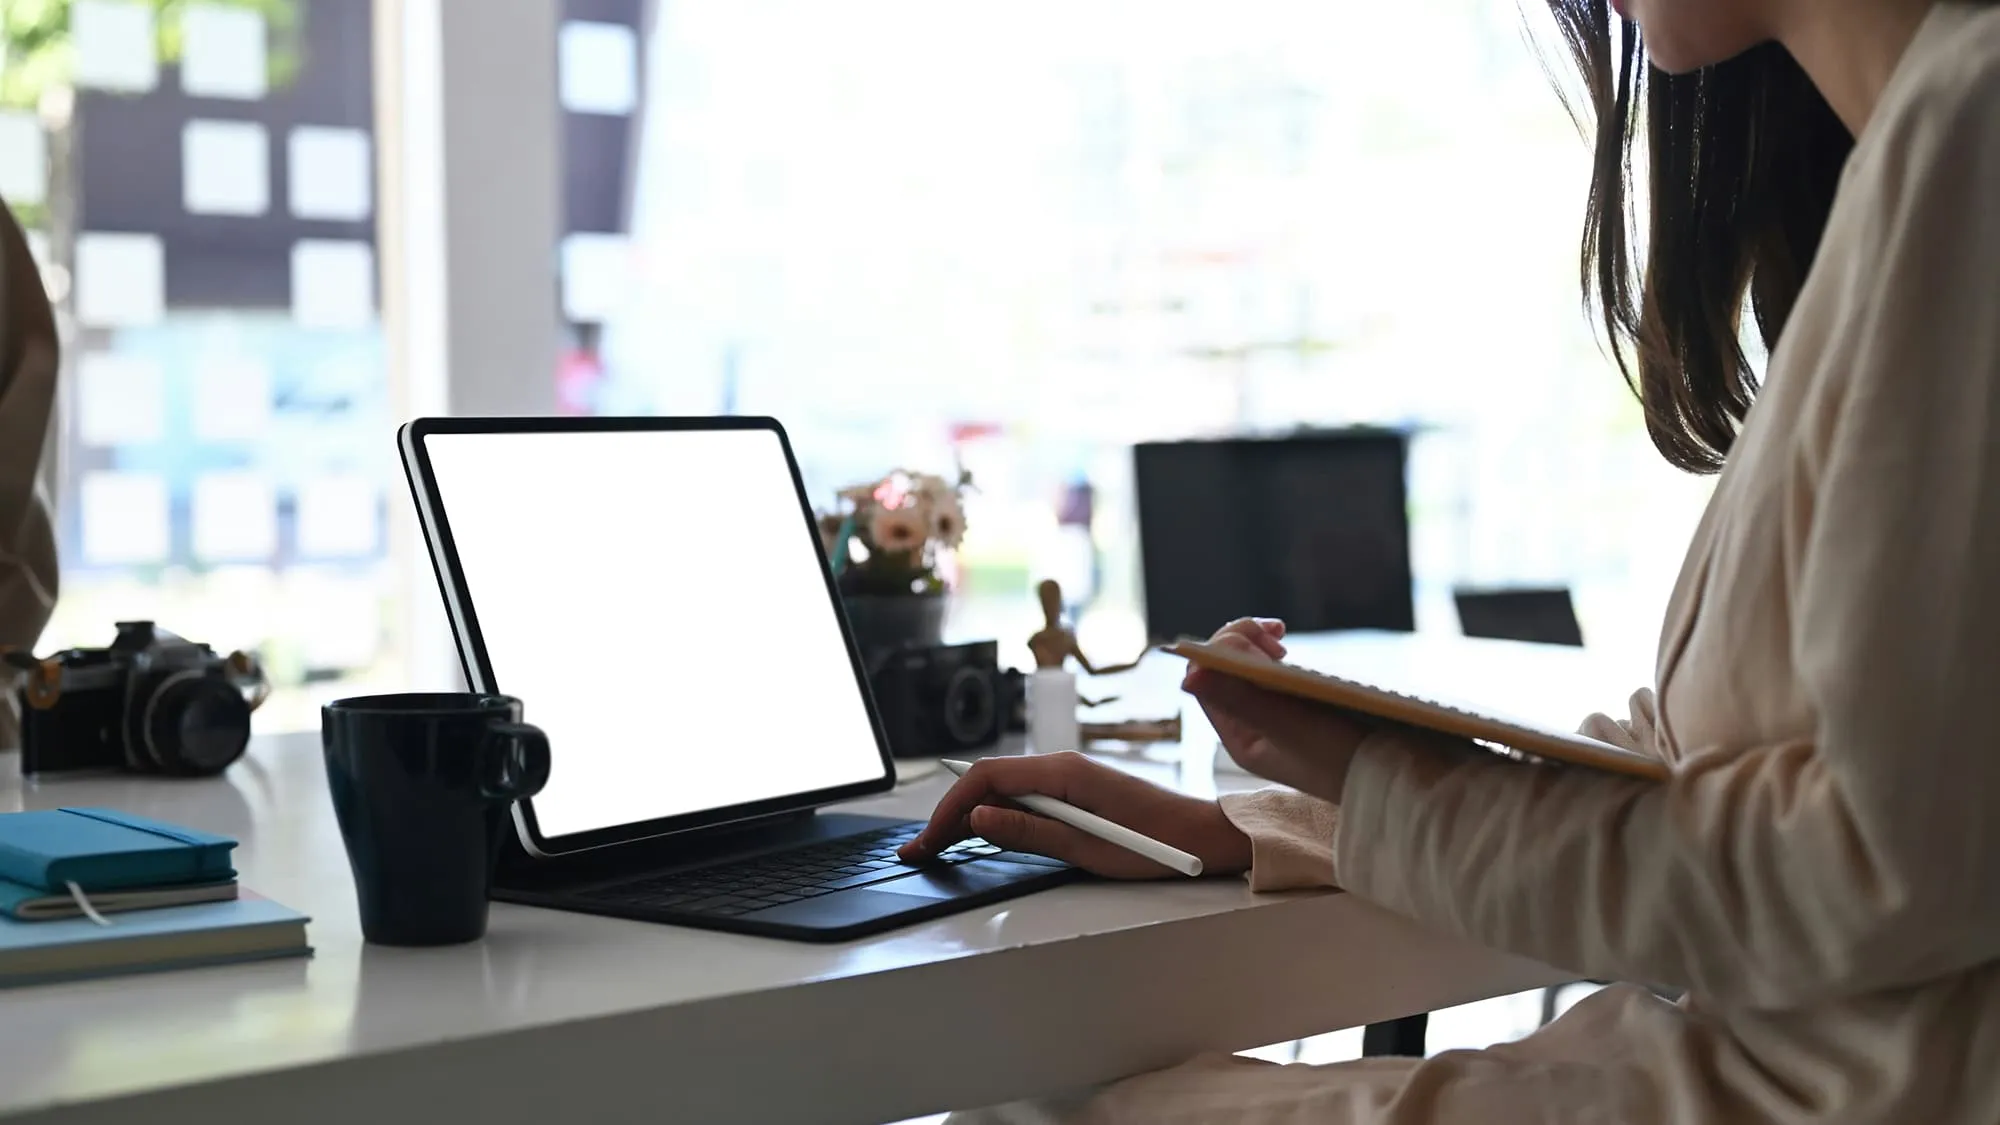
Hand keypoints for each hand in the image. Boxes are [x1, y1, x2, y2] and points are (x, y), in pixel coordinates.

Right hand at [896, 752, 1252, 879]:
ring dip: (970, 817)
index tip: (929, 840)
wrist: (1203, 837)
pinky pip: (1025, 797)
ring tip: (940, 847)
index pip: (987, 778)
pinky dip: (998, 816)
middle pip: (988, 782)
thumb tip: (978, 820)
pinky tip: (984, 837)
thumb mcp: (1087, 848)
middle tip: (920, 849)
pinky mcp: (1076, 791)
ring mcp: (1068, 777)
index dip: (950, 808)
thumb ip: (1030, 832)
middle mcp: (1062, 766)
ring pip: (1003, 790)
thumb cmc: (1156, 845)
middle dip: (950, 815)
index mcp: (1063, 772)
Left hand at [1182, 618, 1371, 802]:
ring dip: (1256, 646)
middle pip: (1222, 670)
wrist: (1396, 776)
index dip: (1222, 648)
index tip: (1258, 638)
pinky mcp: (1298, 709)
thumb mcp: (1288, 726)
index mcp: (1239, 738)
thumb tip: (1189, 676)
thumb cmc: (1343, 758)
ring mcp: (1274, 718)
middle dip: (1240, 642)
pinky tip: (1288, 655)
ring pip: (1245, 667)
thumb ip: (1240, 697)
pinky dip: (1274, 658)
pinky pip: (1270, 674)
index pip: (1206, 681)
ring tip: (1280, 643)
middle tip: (1277, 637)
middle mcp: (1250, 730)